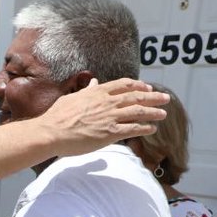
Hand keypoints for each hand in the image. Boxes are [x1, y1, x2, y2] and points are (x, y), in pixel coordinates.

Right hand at [40, 78, 168, 155]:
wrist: (51, 132)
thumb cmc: (58, 116)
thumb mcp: (73, 97)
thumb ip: (87, 90)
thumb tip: (93, 83)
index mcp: (98, 92)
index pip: (124, 85)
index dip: (138, 86)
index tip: (148, 88)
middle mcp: (107, 102)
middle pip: (136, 97)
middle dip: (153, 98)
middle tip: (165, 98)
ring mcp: (109, 117)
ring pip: (138, 112)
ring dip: (153, 112)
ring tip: (163, 114)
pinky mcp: (109, 133)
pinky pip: (132, 129)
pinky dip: (144, 128)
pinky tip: (151, 129)